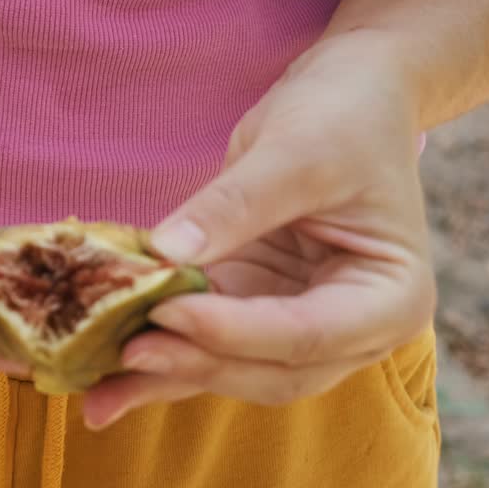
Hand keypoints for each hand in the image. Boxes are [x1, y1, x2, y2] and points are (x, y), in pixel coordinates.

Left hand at [83, 34, 436, 427]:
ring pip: (230, 367)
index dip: (234, 331)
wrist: (353, 91)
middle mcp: (352, 330)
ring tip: (97, 396)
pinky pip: (205, 340)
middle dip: (194, 365)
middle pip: (269, 370)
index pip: (307, 334)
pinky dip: (161, 352)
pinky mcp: (255, 309)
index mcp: (392, 298)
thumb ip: (235, 206)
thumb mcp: (296, 151)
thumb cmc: (344, 114)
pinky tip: (104, 374)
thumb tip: (165, 253)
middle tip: (124, 352)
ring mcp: (301, 325)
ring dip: (165, 378)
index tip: (166, 310)